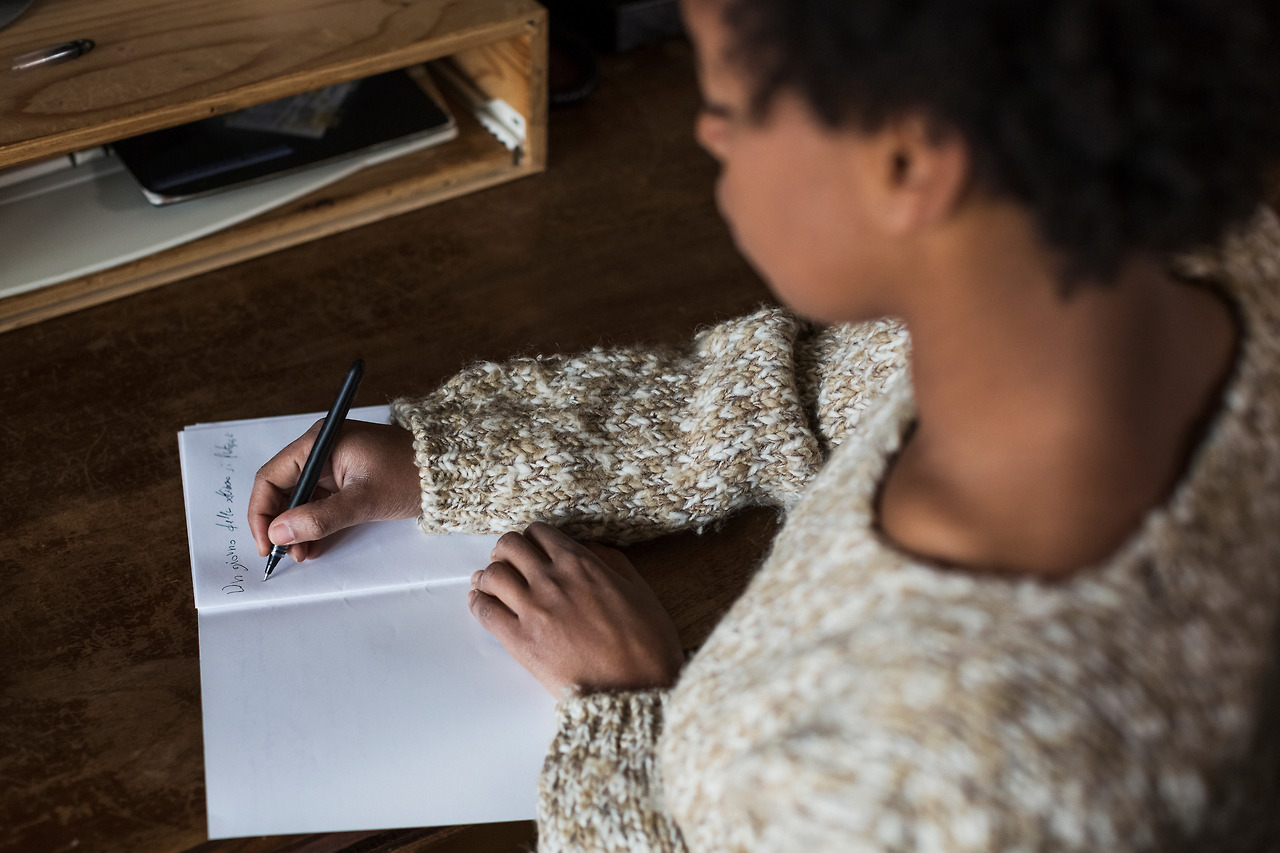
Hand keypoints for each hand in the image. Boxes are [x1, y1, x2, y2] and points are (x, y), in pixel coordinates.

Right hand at [248, 421, 419, 561]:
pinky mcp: (344, 479)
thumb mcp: (363, 500)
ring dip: (297, 528)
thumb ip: (320, 518)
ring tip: (303, 553)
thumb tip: (279, 533)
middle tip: (286, 554)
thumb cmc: (410, 475)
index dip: (261, 512)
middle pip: (281, 489)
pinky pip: (317, 502)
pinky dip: (313, 524)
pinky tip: (313, 546)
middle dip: (280, 523)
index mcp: (320, 441)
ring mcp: (332, 464)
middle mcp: (320, 449)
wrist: (447, 473)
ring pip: (299, 499)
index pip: (271, 476)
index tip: (266, 543)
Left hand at [469, 523, 684, 697]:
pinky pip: (485, 612)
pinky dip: (479, 603)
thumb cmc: (646, 643)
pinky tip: (481, 603)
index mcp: (581, 563)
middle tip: (508, 564)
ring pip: (492, 575)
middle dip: (506, 552)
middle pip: (509, 546)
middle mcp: (551, 579)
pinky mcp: (520, 641)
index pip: (539, 532)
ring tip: (489, 584)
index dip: (532, 539)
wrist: (637, 689)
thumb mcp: (638, 588)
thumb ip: (610, 561)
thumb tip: (586, 548)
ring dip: (488, 576)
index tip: (531, 550)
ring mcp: (533, 609)